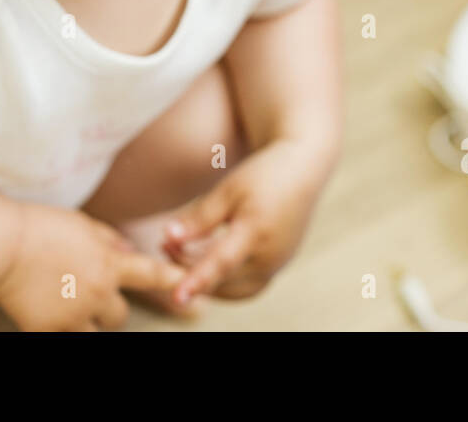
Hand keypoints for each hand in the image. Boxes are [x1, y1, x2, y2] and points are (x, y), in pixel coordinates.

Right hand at [0, 202, 185, 331]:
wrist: (3, 245)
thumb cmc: (41, 227)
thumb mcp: (83, 224)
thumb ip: (109, 241)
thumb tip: (126, 253)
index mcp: (108, 263)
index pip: (150, 276)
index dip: (173, 282)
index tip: (189, 289)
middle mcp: (96, 293)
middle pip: (120, 316)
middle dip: (109, 308)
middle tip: (89, 294)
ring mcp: (73, 315)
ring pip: (97, 334)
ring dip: (89, 324)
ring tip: (68, 305)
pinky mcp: (48, 330)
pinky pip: (66, 338)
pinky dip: (61, 329)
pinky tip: (47, 313)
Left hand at [161, 137, 333, 304]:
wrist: (302, 170)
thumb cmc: (263, 175)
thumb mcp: (228, 189)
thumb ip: (200, 218)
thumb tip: (168, 237)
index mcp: (257, 230)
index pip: (222, 263)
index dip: (198, 280)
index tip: (178, 297)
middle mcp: (271, 255)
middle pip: (223, 279)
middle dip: (190, 268)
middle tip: (166, 245)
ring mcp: (277, 265)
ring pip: (233, 289)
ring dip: (206, 279)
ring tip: (181, 252)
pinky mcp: (278, 267)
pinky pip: (245, 285)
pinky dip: (223, 279)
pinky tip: (204, 259)